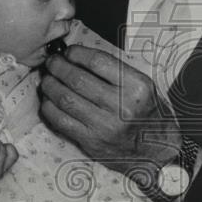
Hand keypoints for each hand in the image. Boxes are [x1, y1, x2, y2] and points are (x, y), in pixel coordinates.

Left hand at [40, 45, 183, 174]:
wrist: (155, 149)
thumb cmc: (146, 114)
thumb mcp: (142, 86)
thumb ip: (114, 71)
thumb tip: (79, 57)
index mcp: (136, 87)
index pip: (98, 62)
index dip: (77, 53)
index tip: (68, 52)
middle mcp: (122, 106)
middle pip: (78, 79)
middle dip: (58, 67)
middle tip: (52, 62)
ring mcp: (105, 126)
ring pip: (66, 99)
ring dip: (50, 86)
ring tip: (47, 79)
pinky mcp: (92, 141)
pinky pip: (62, 121)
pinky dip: (49, 108)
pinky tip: (48, 100)